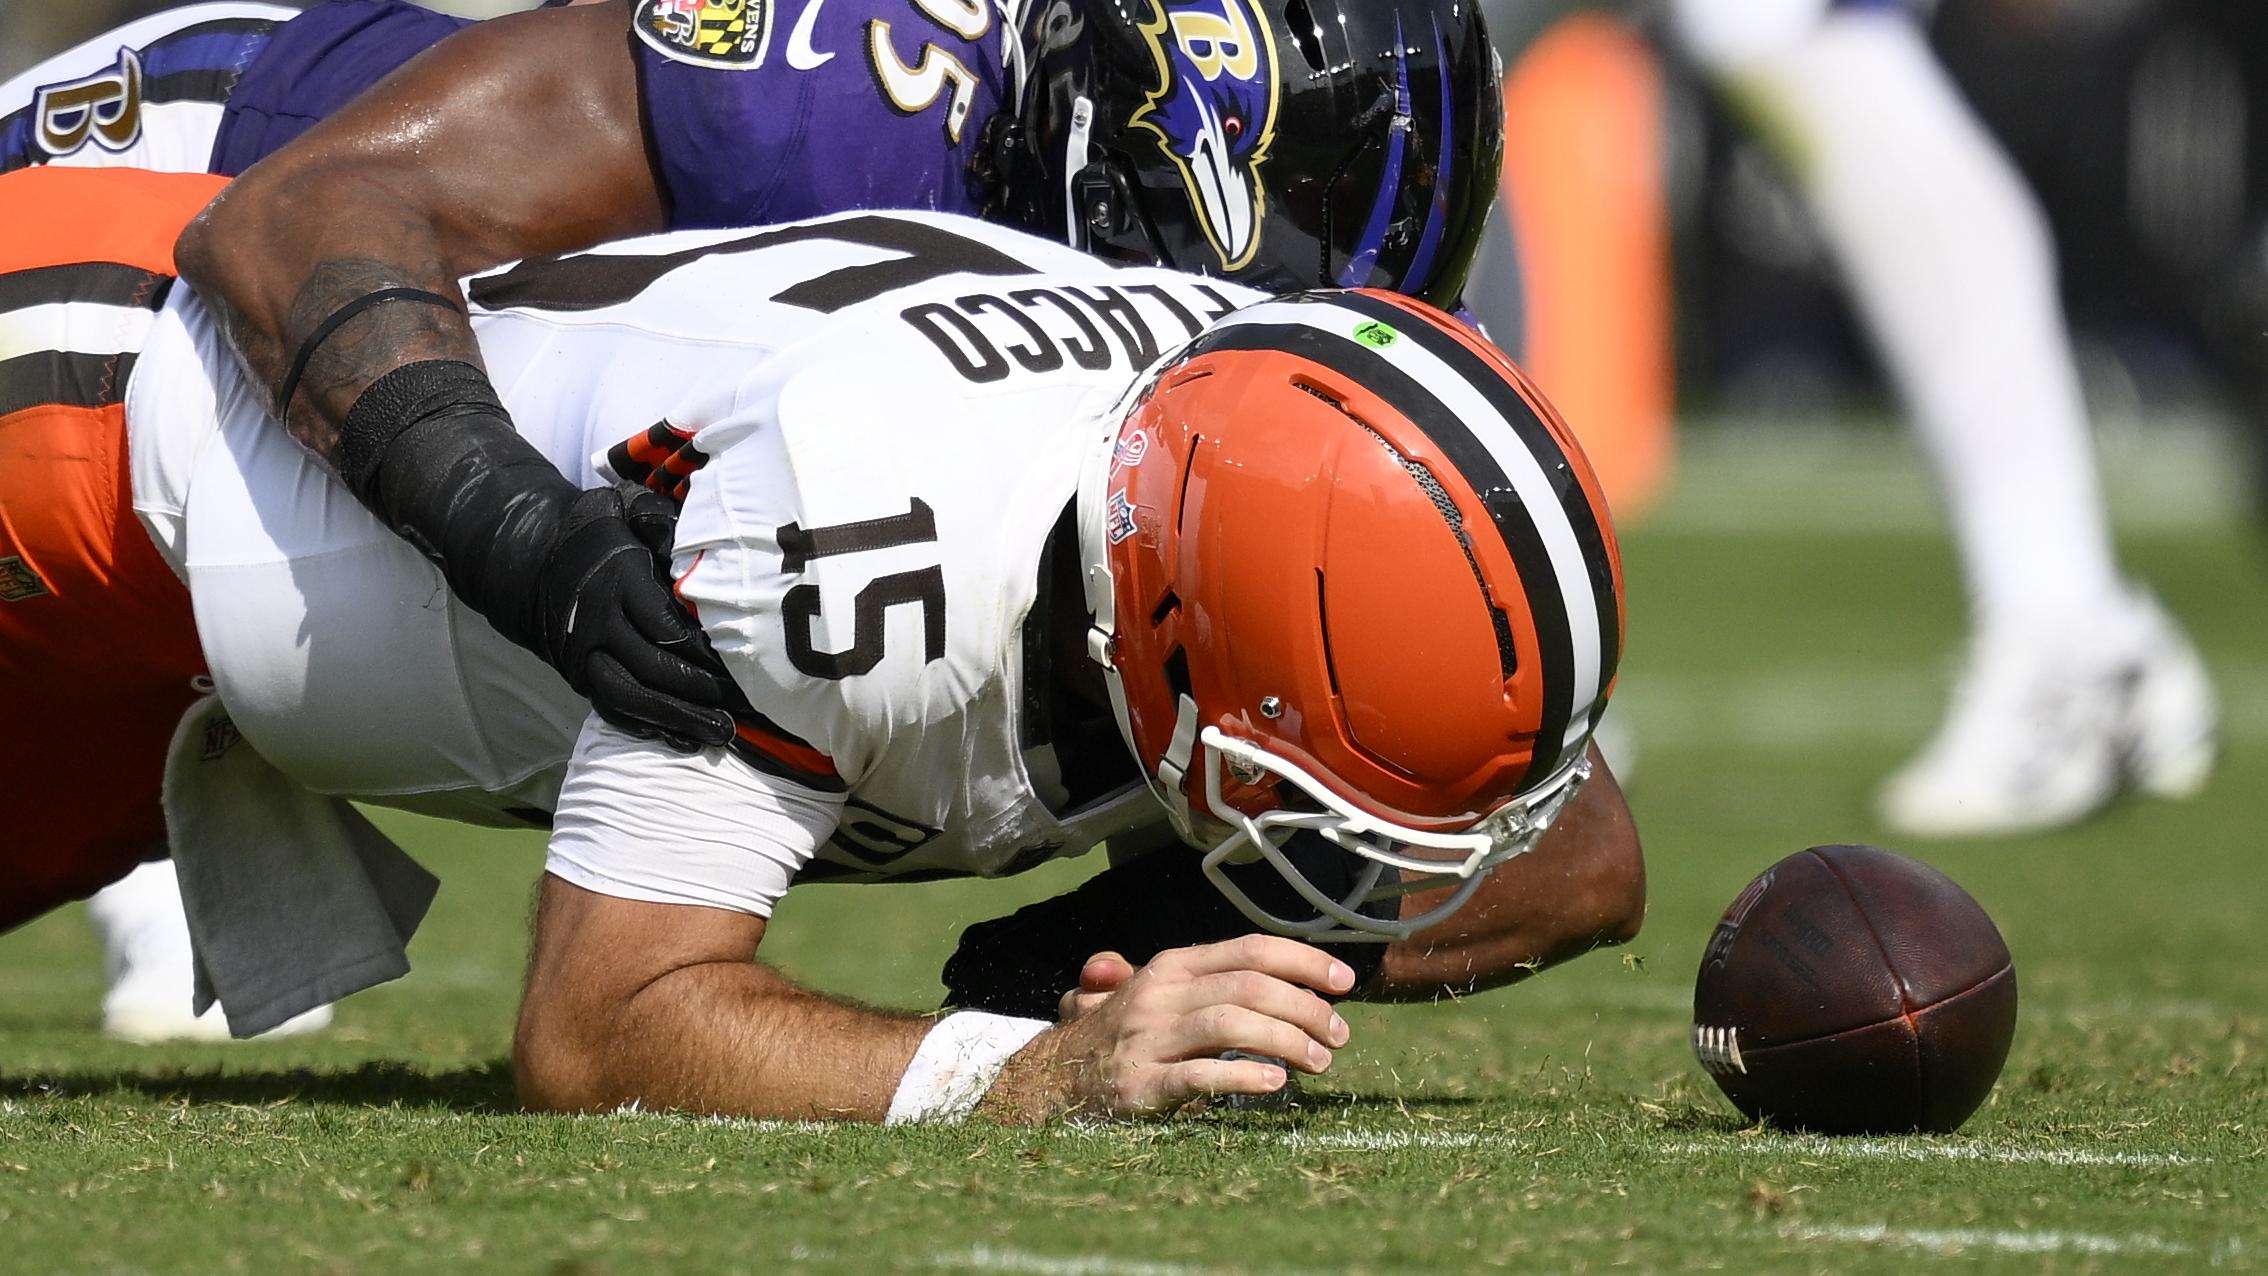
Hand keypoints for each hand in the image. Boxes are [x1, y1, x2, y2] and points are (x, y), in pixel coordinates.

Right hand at [537, 485, 744, 751]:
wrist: (535, 558)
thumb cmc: (601, 530)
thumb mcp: (627, 509)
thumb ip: (663, 526)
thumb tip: (702, 545)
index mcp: (617, 581)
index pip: (664, 624)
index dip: (705, 650)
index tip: (743, 664)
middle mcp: (597, 622)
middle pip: (651, 668)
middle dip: (700, 691)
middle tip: (746, 706)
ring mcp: (584, 655)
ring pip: (629, 697)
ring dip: (677, 719)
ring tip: (721, 734)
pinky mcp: (579, 676)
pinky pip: (611, 710)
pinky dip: (648, 728)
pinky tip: (684, 740)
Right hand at [989, 935, 1356, 1120]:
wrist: (1045, 1084)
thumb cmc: (1109, 1037)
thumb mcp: (1142, 990)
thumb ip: (1185, 974)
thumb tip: (1256, 963)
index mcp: (1171, 967)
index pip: (1250, 950)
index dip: (1304, 961)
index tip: (1344, 982)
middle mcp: (1161, 994)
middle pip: (1251, 987)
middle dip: (1306, 1008)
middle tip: (1339, 1035)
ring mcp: (1147, 1040)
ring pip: (1231, 1025)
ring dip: (1287, 1041)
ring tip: (1321, 1062)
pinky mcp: (1138, 1086)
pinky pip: (1198, 1077)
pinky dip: (1242, 1077)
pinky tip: (1275, 1084)